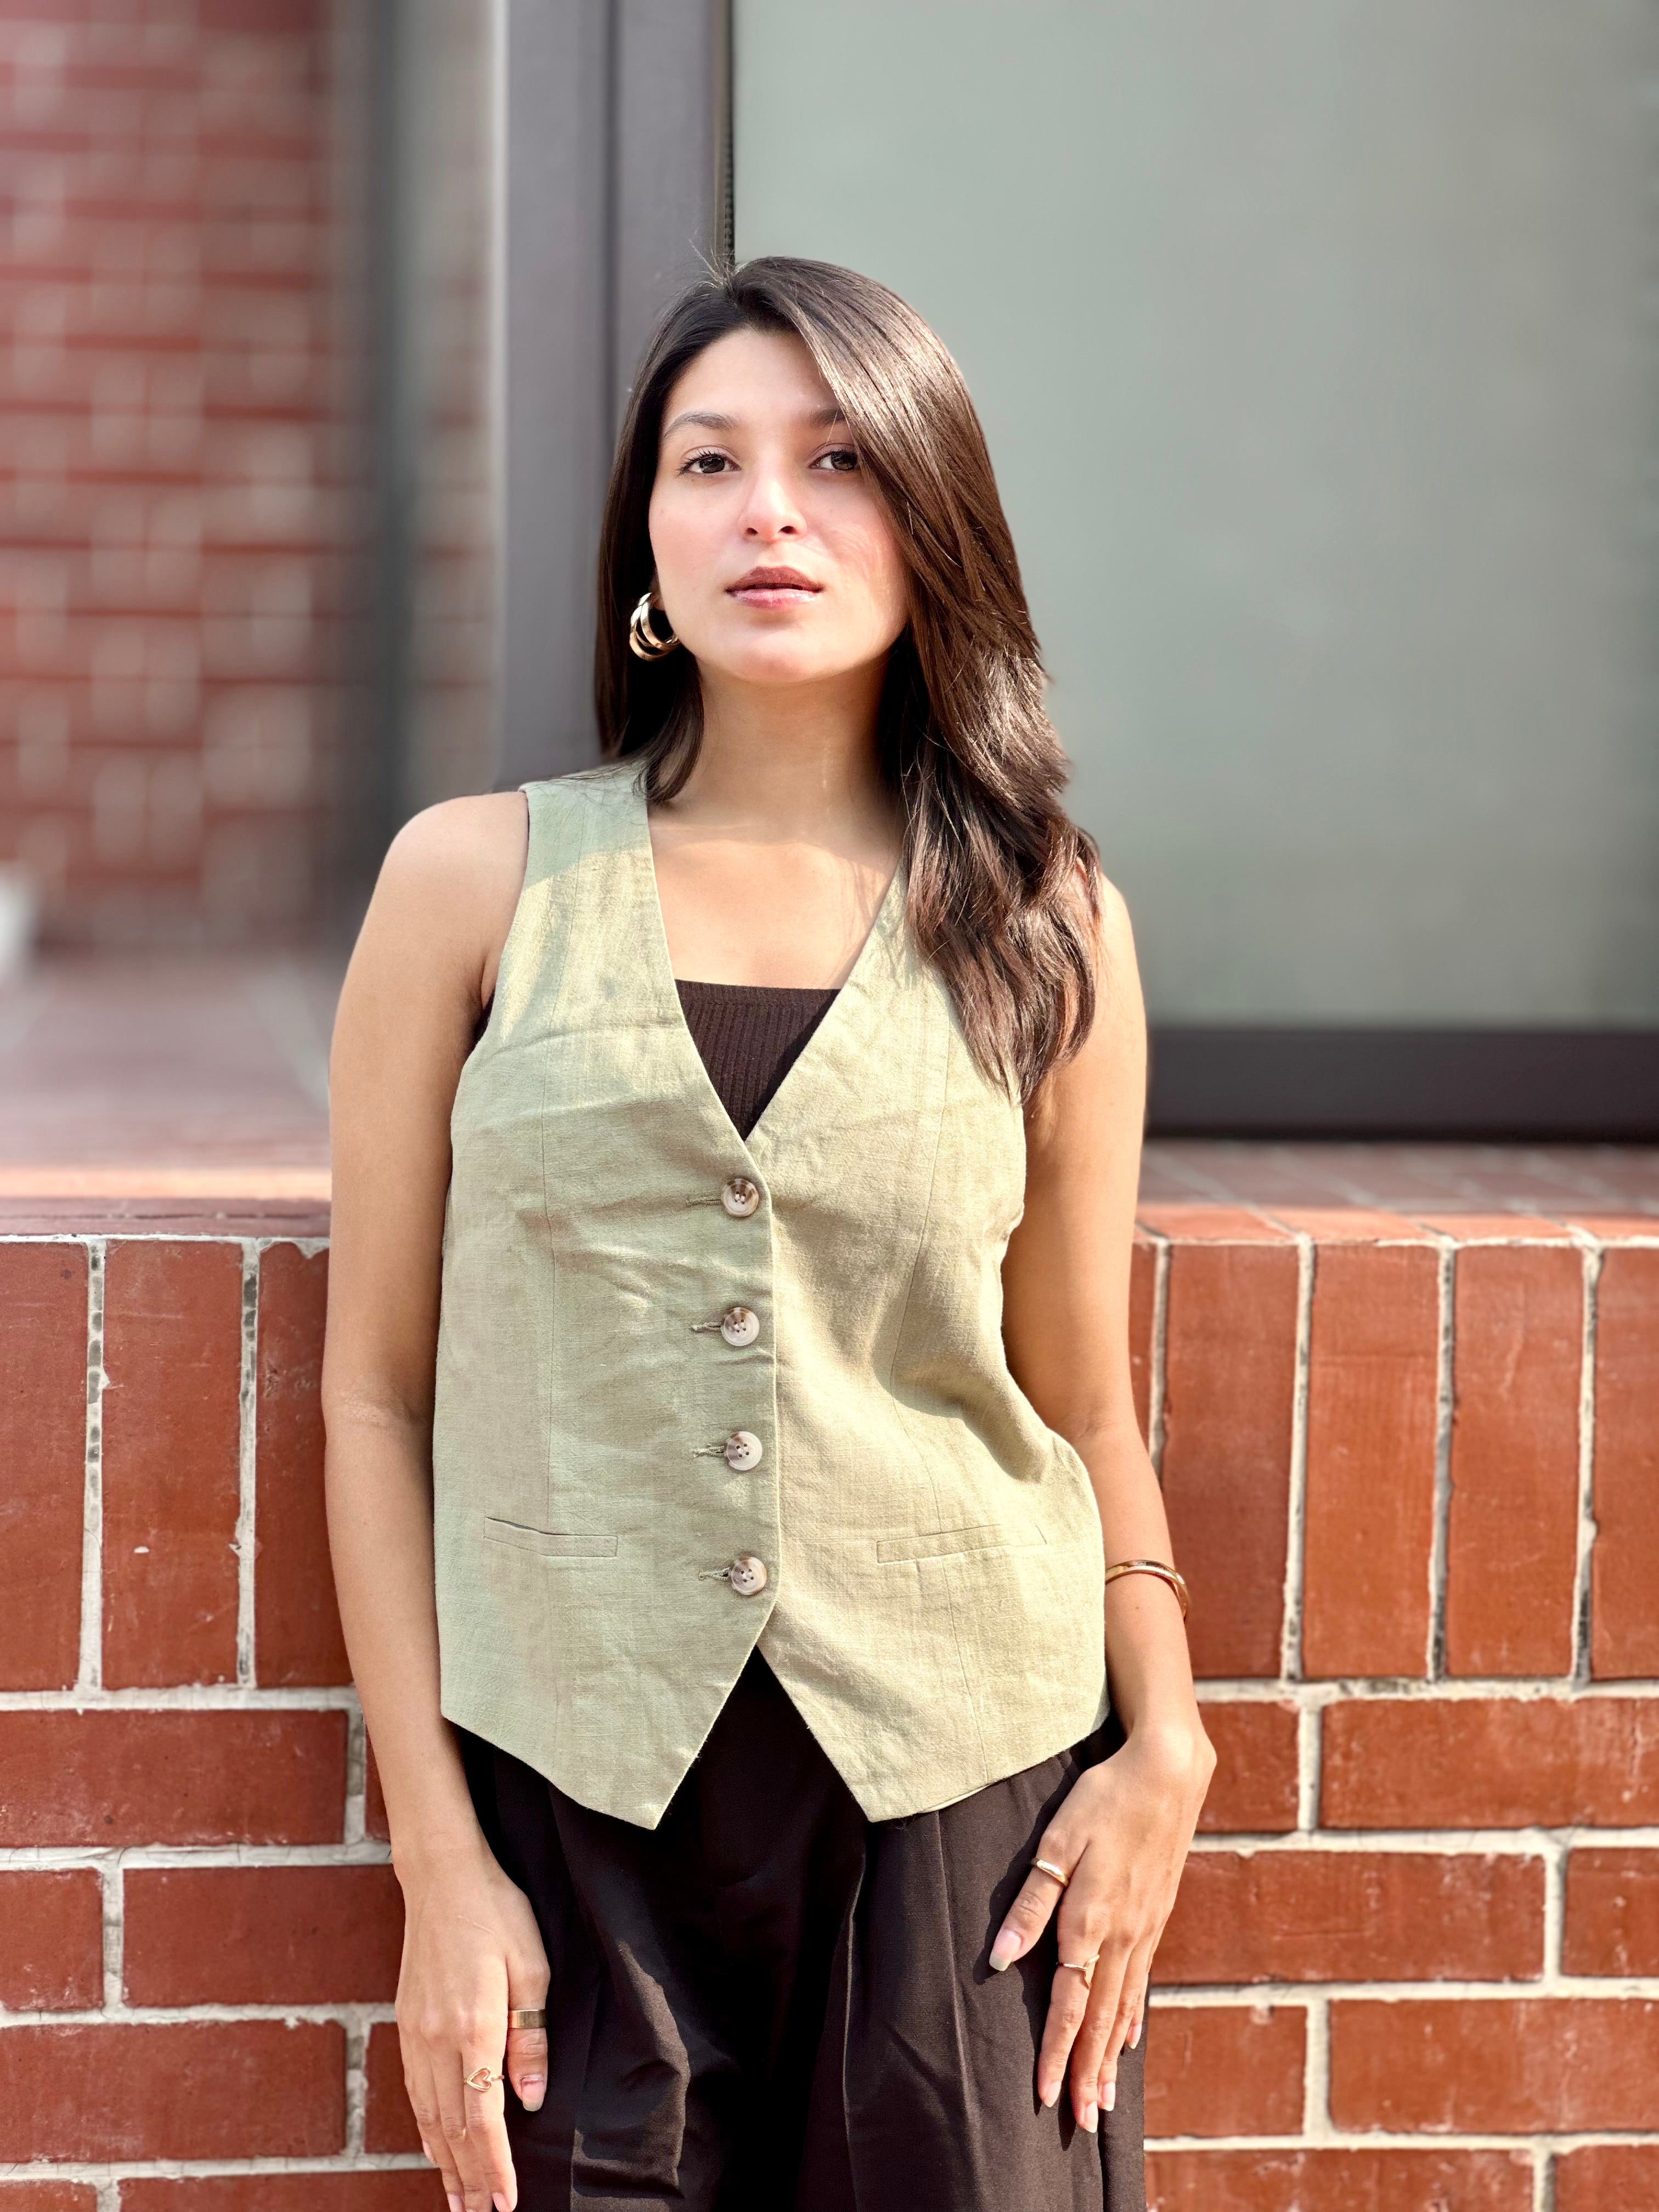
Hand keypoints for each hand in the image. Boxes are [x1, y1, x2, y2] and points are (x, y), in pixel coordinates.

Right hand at [395, 1843, 551, 2210]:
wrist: (443, 1877)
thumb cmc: (498, 1915)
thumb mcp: (532, 1969)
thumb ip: (531, 2039)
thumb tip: (532, 2102)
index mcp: (474, 2028)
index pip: (483, 2118)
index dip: (494, 2166)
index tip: (504, 2202)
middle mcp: (437, 2040)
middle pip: (451, 2127)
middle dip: (468, 2177)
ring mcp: (416, 2033)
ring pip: (427, 2115)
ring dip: (444, 2161)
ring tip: (458, 2198)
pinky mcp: (406, 2023)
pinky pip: (413, 2091)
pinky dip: (425, 2127)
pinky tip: (435, 2145)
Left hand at [988, 1721, 1214, 2130]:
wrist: (1168, 1774)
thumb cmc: (1103, 1800)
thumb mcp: (1057, 1841)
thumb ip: (1032, 1900)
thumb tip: (1002, 1957)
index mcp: (1092, 1920)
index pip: (1071, 2003)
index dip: (1056, 2052)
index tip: (1044, 2096)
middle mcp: (1123, 1935)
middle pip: (1101, 2019)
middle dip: (1088, 2073)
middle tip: (1082, 2124)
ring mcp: (1144, 1929)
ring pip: (1123, 2008)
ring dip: (1110, 2057)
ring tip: (1103, 2100)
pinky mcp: (1155, 1917)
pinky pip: (1141, 1981)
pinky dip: (1132, 2018)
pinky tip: (1128, 2040)